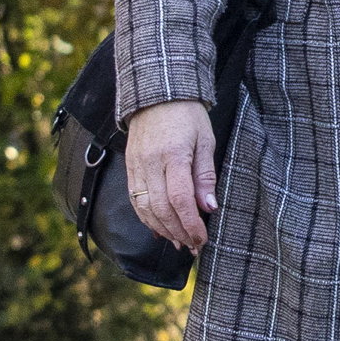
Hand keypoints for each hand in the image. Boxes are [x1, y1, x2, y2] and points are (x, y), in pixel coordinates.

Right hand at [125, 98, 219, 252]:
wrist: (157, 93)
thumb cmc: (187, 115)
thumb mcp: (206, 140)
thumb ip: (205, 175)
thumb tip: (209, 207)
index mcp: (173, 154)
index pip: (180, 199)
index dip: (191, 224)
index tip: (202, 239)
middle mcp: (150, 163)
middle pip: (161, 208)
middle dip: (178, 232)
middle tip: (193, 247)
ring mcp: (136, 166)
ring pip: (145, 208)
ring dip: (162, 230)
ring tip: (179, 242)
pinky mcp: (129, 168)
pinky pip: (135, 200)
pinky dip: (147, 219)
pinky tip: (160, 229)